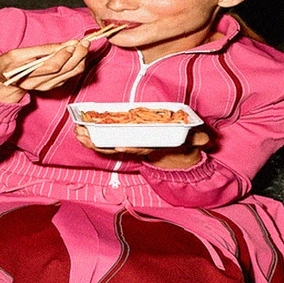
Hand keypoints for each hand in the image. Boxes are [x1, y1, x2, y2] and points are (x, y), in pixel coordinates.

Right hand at [0, 40, 89, 101]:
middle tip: (85, 42)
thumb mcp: (16, 54)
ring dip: (80, 60)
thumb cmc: (6, 66)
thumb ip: (38, 50)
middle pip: (64, 70)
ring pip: (70, 74)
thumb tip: (59, 46)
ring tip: (84, 46)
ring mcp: (47, 87)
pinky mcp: (52, 87)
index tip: (74, 42)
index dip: (64, 55)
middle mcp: (39, 83)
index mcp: (28, 75)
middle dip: (77, 55)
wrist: (2, 84)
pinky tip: (80, 55)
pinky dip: (77, 65)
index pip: (51, 66)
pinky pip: (69, 77)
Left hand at [74, 125, 210, 168]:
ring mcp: (128, 146)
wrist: (176, 152)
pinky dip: (92, 137)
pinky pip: (104, 141)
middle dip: (97, 142)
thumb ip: (199, 138)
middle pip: (114, 146)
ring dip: (90, 140)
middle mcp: (138, 147)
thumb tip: (206, 139)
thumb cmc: (182, 141)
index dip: (127, 147)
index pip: (138, 148)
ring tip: (77, 131)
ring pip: (106, 145)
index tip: (117, 145)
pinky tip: (81, 131)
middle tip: (82, 134)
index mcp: (152, 146)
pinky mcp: (122, 141)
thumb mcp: (193, 138)